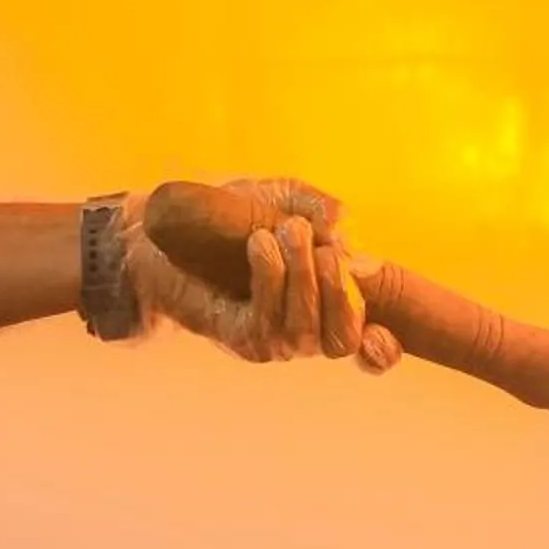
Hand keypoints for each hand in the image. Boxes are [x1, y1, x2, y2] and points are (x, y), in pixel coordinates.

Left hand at [120, 177, 400, 371]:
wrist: (166, 224)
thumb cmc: (232, 212)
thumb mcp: (284, 197)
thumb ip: (321, 209)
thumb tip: (347, 233)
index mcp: (326, 303)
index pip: (366, 347)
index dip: (382, 351)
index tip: (383, 332)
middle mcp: (304, 330)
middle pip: (342, 339)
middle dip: (340, 293)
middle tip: (318, 245)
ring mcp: (271, 340)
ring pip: (306, 332)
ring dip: (301, 276)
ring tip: (282, 232)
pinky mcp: (237, 337)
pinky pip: (265, 323)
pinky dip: (270, 279)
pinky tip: (259, 245)